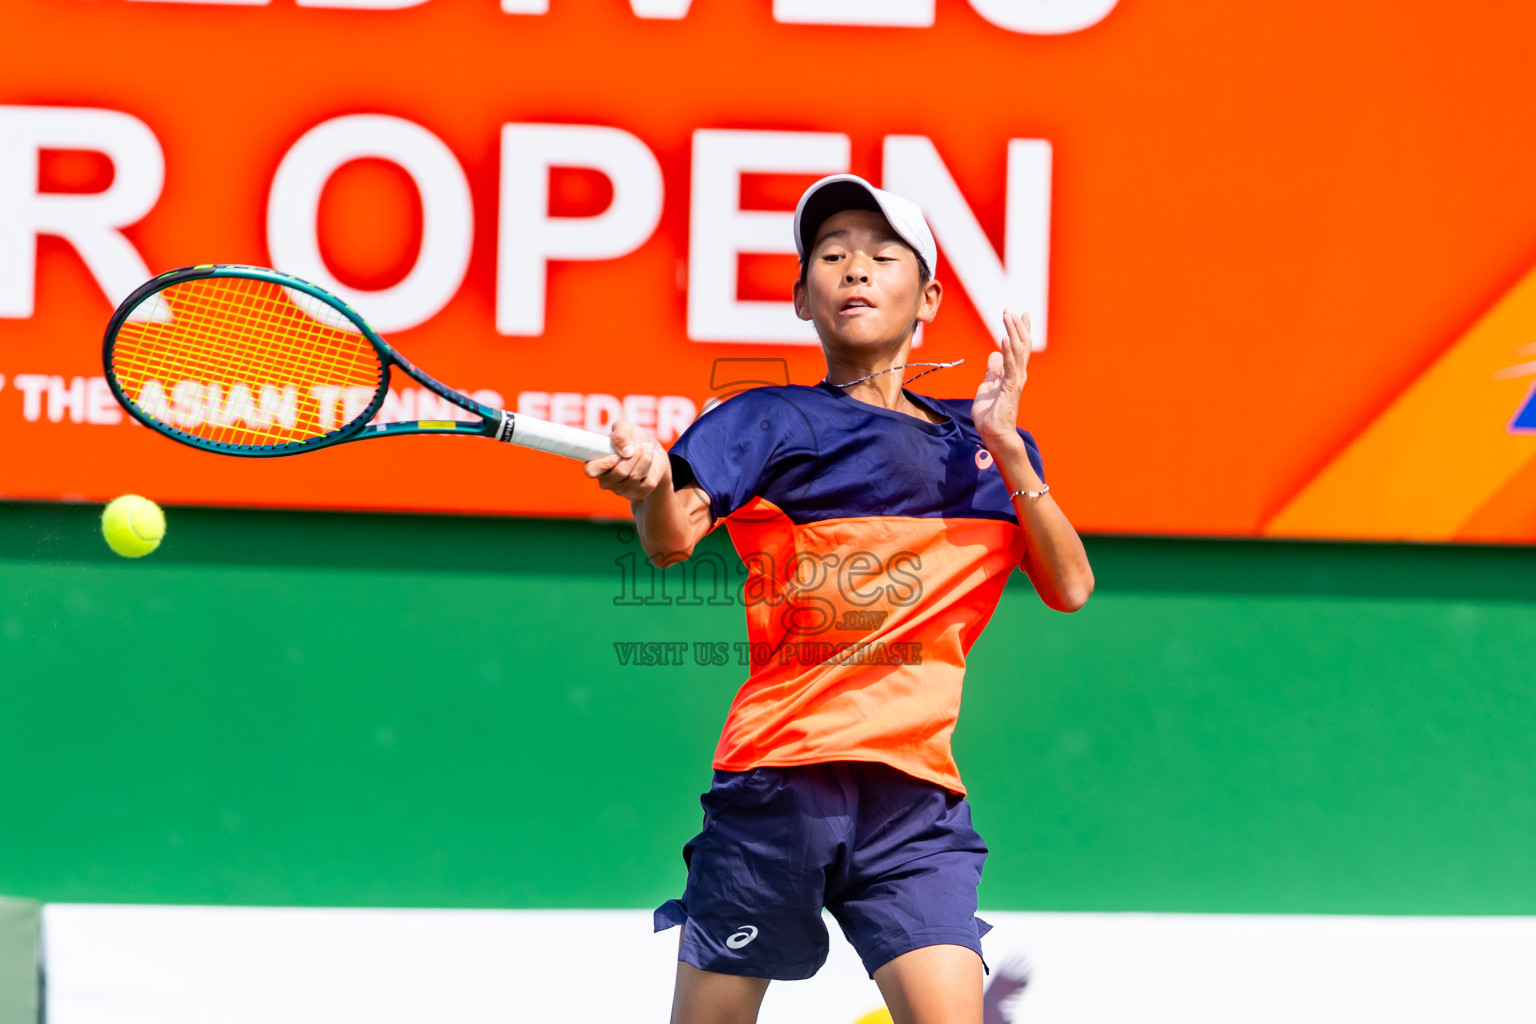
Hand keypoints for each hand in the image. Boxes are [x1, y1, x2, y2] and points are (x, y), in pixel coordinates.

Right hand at [584, 419, 669, 500]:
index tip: (618, 454)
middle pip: (619, 473)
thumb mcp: (625, 428)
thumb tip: (626, 451)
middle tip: (639, 443)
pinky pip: (647, 483)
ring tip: (647, 447)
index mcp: (595, 464)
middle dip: (634, 455)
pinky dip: (651, 467)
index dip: (605, 463)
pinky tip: (650, 459)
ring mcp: (620, 489)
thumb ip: (620, 434)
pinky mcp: (636, 494)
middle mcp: (605, 480)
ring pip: (634, 477)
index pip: (591, 471)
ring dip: (644, 458)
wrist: (651, 450)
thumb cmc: (632, 439)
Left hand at [972, 309, 1030, 447]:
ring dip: (1013, 332)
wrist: (994, 434)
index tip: (1020, 314)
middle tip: (1011, 310)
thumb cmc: (991, 415)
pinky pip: (1010, 365)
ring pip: (1018, 350)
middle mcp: (1018, 375)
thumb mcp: (987, 388)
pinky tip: (1004, 338)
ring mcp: (1016, 380)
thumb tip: (994, 356)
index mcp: (1013, 374)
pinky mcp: (1010, 387)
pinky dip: (1008, 350)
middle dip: (1017, 326)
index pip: (1019, 348)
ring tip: (1008, 316)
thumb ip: (992, 372)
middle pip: (1022, 345)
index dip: (1020, 330)